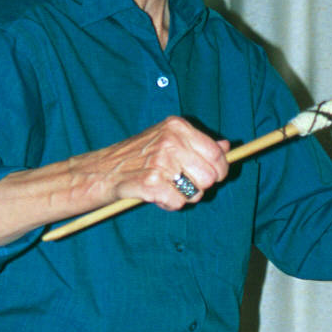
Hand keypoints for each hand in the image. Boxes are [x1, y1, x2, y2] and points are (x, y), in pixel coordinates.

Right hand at [83, 116, 230, 212]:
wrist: (103, 170)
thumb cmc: (139, 156)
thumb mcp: (168, 139)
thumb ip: (199, 143)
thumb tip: (228, 147)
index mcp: (177, 127)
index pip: (217, 153)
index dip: (219, 170)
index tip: (212, 176)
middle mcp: (170, 142)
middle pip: (210, 176)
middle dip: (200, 186)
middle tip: (181, 183)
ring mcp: (160, 163)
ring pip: (196, 192)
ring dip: (184, 196)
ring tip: (167, 187)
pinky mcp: (151, 184)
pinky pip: (178, 203)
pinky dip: (169, 204)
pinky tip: (157, 195)